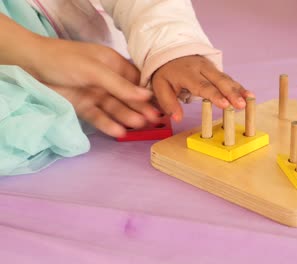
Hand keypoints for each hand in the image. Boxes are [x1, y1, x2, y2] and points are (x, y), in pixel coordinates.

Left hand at [31, 37, 158, 136]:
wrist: (30, 66)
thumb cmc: (65, 60)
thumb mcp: (95, 70)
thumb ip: (120, 85)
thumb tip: (148, 96)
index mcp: (114, 64)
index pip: (136, 80)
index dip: (149, 93)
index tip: (162, 105)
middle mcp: (107, 80)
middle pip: (128, 97)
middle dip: (141, 108)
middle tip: (156, 121)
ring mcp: (96, 94)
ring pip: (115, 108)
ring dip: (127, 117)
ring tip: (140, 127)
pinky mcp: (84, 107)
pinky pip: (99, 117)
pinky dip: (108, 124)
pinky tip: (119, 132)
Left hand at [151, 55, 253, 120]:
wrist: (170, 53)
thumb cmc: (166, 73)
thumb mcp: (160, 87)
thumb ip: (168, 103)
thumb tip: (177, 119)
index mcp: (187, 73)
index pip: (202, 85)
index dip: (215, 95)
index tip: (225, 104)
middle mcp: (201, 68)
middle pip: (219, 81)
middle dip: (232, 93)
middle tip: (241, 105)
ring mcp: (211, 68)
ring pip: (226, 79)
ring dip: (238, 90)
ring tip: (249, 100)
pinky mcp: (216, 70)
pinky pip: (229, 79)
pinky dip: (239, 87)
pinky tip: (249, 95)